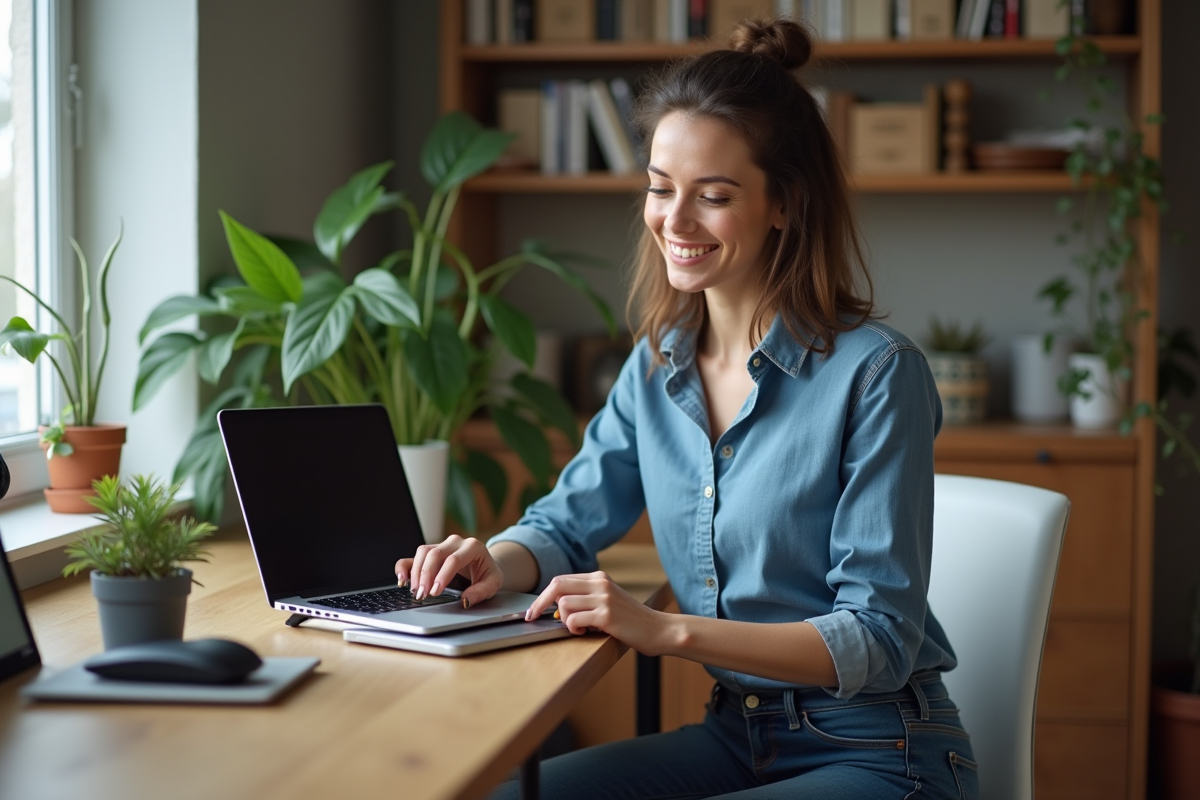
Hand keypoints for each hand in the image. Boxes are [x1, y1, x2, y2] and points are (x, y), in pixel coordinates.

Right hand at [394, 535, 503, 609]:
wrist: (485, 564)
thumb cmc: (487, 573)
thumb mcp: (493, 582)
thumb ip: (481, 591)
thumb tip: (465, 601)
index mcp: (473, 547)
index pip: (454, 559)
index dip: (443, 576)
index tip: (435, 591)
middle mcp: (455, 542)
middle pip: (435, 554)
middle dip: (426, 575)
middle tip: (422, 595)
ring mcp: (441, 545)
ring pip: (423, 552)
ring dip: (416, 572)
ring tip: (416, 591)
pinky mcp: (431, 552)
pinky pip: (414, 555)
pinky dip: (405, 566)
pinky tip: (402, 580)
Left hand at [524, 571, 670, 654]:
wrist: (659, 629)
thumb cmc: (631, 620)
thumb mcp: (608, 600)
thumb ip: (586, 598)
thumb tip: (556, 607)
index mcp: (599, 577)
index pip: (561, 580)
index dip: (543, 596)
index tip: (533, 610)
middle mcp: (600, 583)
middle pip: (557, 586)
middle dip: (539, 603)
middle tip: (533, 618)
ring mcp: (604, 598)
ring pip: (563, 605)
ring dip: (564, 621)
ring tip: (578, 628)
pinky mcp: (606, 615)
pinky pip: (574, 620)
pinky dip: (573, 629)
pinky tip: (584, 632)